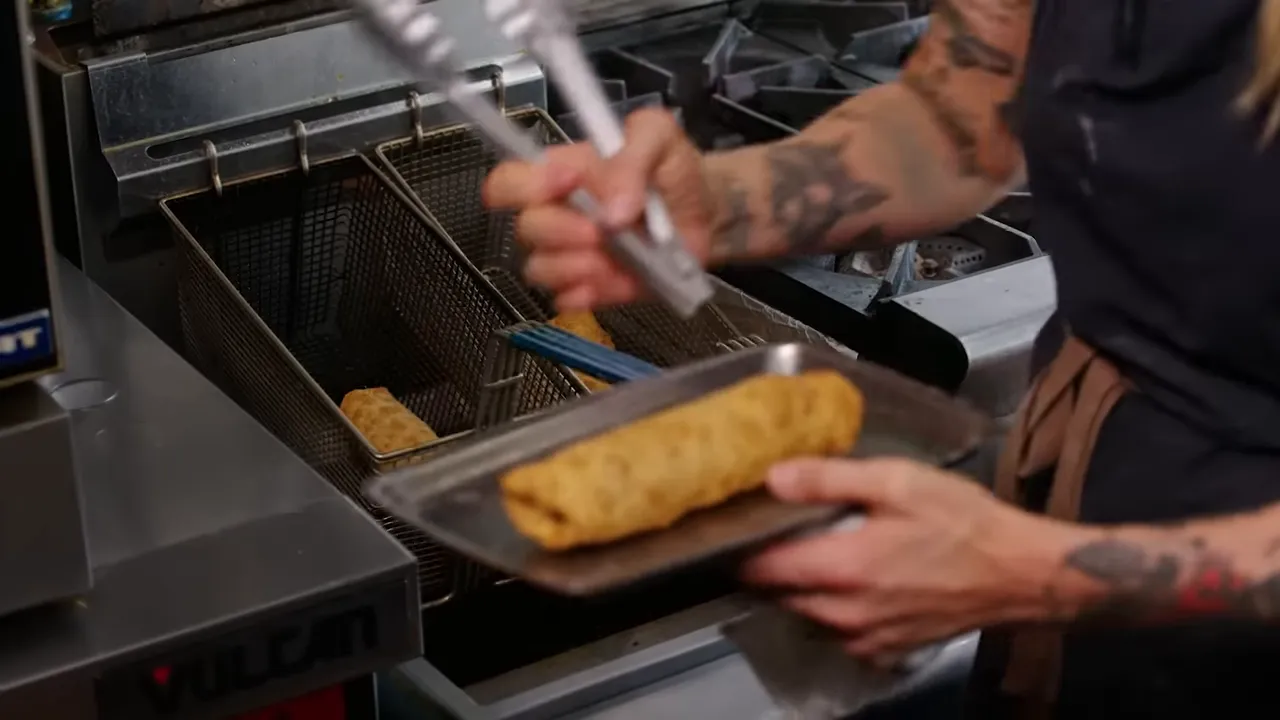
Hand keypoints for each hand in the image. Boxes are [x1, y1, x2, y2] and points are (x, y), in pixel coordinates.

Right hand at [482, 108, 714, 310]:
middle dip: (562, 230)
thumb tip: (613, 212)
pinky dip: (590, 294)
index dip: (526, 185)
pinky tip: (616, 280)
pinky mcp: (593, 288)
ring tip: (612, 257)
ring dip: (574, 266)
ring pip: (540, 269)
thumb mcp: (658, 137)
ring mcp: (572, 255)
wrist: (707, 210)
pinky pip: (568, 300)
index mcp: (560, 172)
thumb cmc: (673, 168)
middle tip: (604, 229)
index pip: (509, 180)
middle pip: (526, 228)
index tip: (570, 182)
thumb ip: (631, 159)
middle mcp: (556, 214)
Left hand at [741, 458, 1082, 659]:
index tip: (733, 523)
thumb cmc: (963, 522)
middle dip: (767, 565)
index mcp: (840, 569)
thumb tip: (773, 477)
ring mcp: (863, 638)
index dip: (739, 546)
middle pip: (777, 593)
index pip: (760, 569)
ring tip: (811, 548)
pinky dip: (831, 606)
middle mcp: (843, 615)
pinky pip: (837, 629)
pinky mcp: (884, 650)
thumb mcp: (896, 481)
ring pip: (804, 613)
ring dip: (800, 585)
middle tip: (771, 529)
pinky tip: (850, 577)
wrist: (1021, 573)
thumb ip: (828, 479)